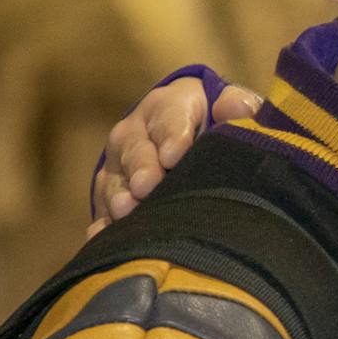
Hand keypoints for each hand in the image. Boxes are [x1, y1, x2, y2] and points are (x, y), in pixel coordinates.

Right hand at [86, 81, 259, 235]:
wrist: (185, 134)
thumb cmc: (213, 121)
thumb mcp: (229, 104)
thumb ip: (236, 104)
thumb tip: (236, 108)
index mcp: (166, 106)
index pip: (169, 117)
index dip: (171, 136)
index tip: (173, 157)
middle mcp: (134, 133)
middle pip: (136, 150)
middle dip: (141, 169)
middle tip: (146, 187)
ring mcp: (118, 165)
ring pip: (114, 180)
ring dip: (119, 196)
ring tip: (125, 210)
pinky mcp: (109, 193)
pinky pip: (101, 208)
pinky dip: (102, 223)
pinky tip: (104, 235)